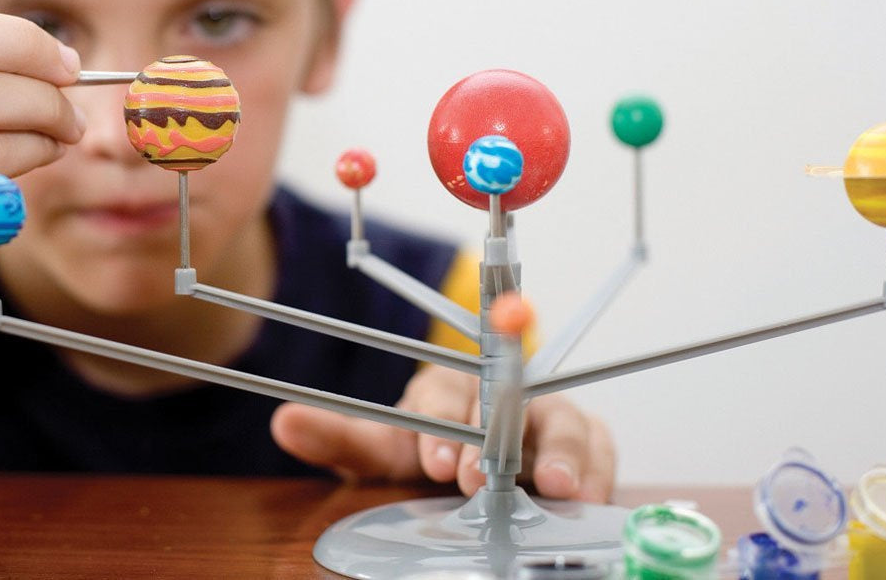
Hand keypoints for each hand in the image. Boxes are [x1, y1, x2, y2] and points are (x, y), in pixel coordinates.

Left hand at [270, 364, 615, 501]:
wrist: (476, 466)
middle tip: (482, 479)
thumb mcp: (384, 453)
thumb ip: (342, 439)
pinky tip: (589, 495)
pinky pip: (600, 445)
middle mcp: (500, 394)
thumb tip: (284, 421)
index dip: (440, 424)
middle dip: (499, 439)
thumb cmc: (427, 453)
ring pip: (562, 418)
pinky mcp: (585, 439)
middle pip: (509, 401)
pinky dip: (598, 467)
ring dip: (560, 452)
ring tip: (558, 486)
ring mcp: (546, 412)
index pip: (443, 393)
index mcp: (447, 389)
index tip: (435, 460)